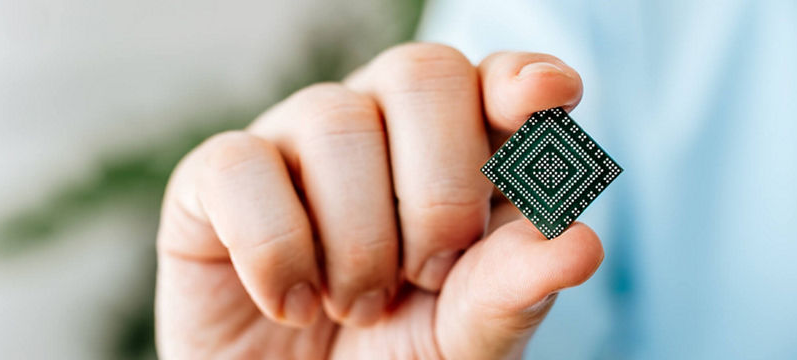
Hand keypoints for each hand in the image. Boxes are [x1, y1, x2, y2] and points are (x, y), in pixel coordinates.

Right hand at [156, 43, 603, 358]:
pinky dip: (276, 251)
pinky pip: (242, 167)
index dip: (521, 80)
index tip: (548, 98)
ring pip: (336, 120)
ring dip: (358, 241)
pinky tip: (289, 303)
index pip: (498, 80)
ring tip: (354, 307)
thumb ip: (514, 290)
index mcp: (460, 150)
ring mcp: (296, 142)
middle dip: (441, 190)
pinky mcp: (216, 176)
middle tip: (426, 275)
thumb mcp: (465, 339)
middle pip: (422, 73)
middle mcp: (381, 126)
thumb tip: (580, 243)